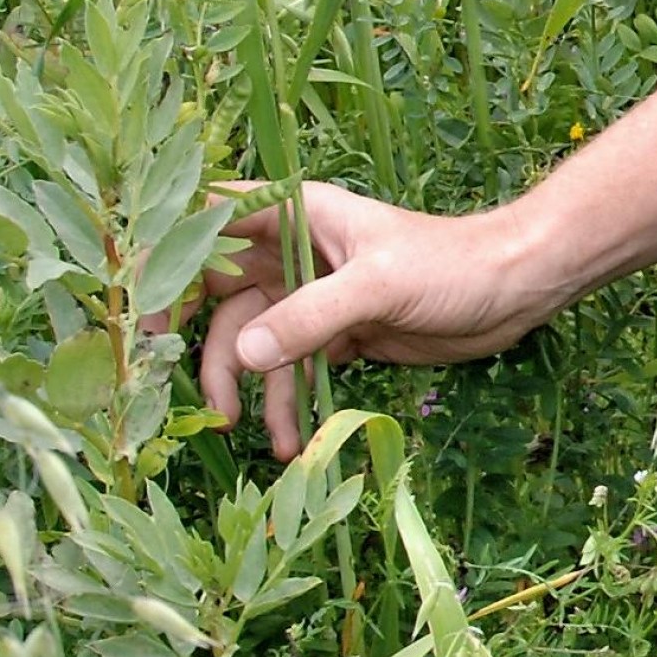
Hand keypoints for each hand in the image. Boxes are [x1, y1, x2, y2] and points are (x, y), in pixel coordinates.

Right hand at [193, 182, 553, 458]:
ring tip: (237, 430)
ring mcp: (312, 295)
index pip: (205, 223)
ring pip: (251, 340)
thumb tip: (242, 356)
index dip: (165, 259)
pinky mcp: (337, 335)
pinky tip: (287, 442)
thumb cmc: (452, 265)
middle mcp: (291, 251)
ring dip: (242, 385)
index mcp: (292, 214)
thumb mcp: (378, 285)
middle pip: (214, 291)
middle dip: (191, 337)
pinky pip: (291, 370)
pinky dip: (284, 404)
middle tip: (171, 385)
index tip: (141, 311)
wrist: (516, 289)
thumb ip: (311, 317)